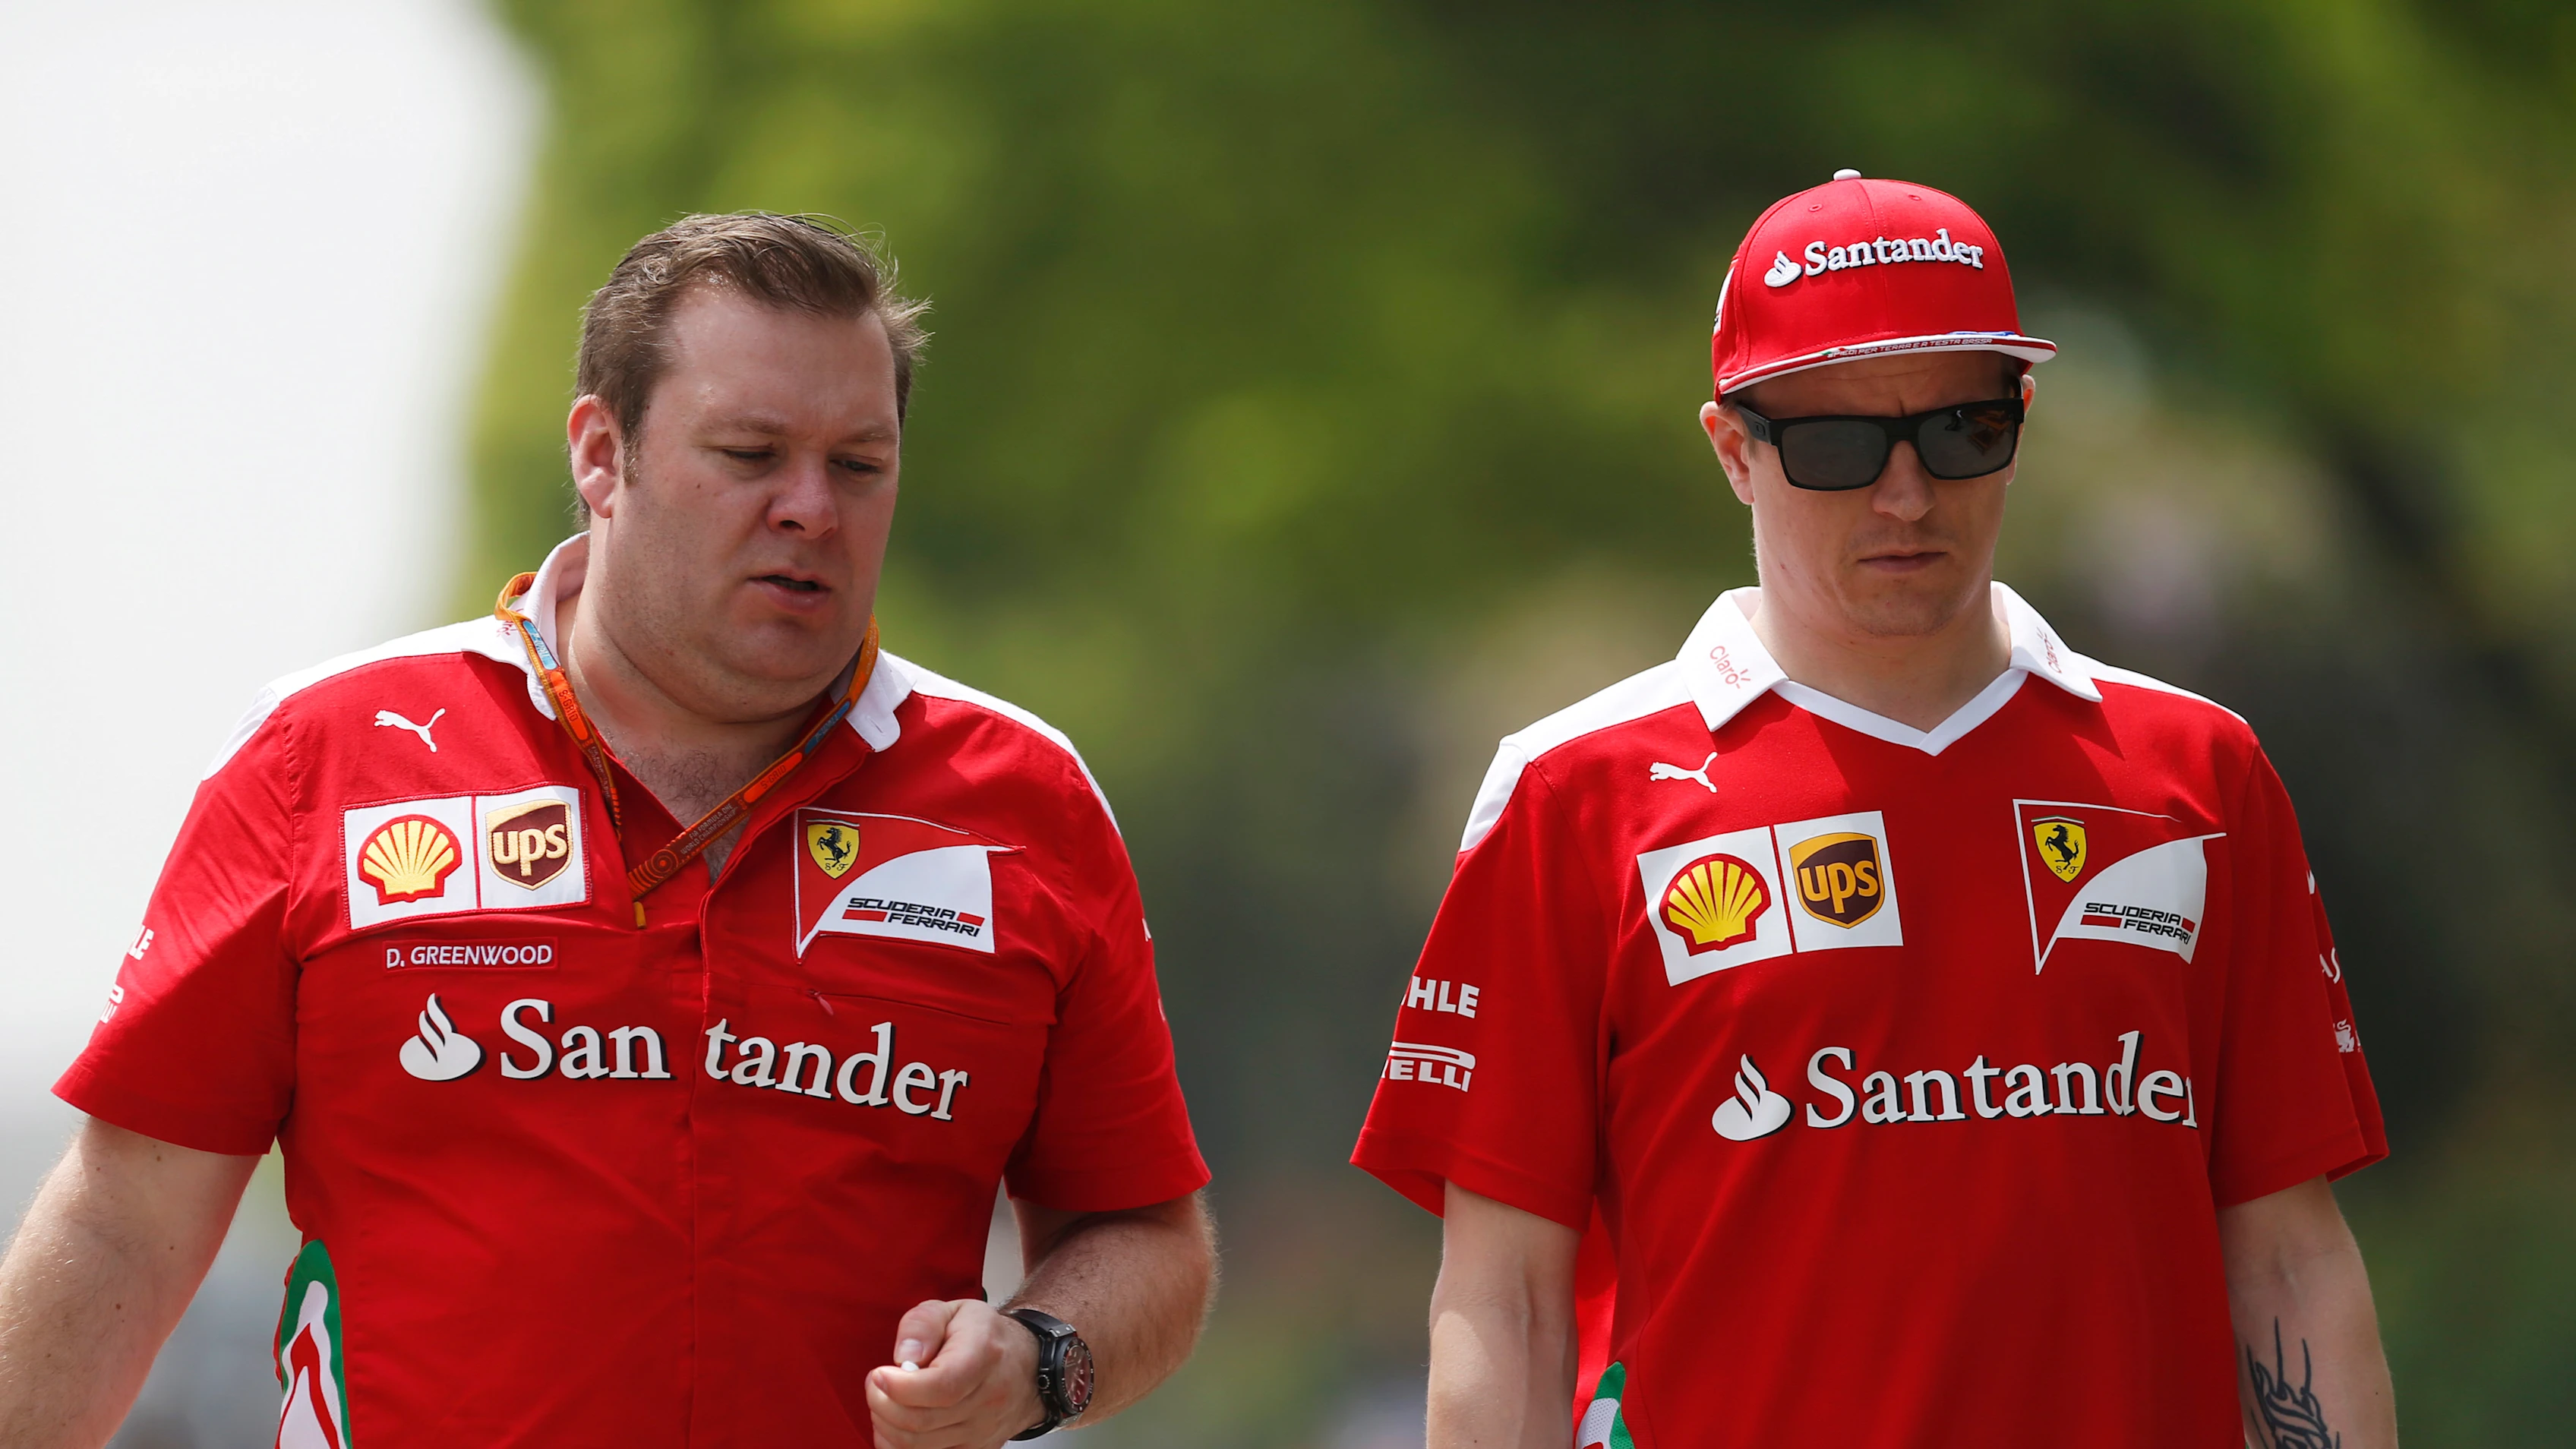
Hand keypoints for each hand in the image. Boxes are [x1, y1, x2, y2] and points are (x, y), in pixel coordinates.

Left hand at [866, 1299, 1044, 1448]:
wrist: (1026, 1365)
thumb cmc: (986, 1337)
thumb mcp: (953, 1310)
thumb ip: (923, 1324)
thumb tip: (904, 1357)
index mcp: (984, 1355)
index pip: (941, 1387)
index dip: (901, 1387)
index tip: (879, 1375)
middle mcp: (988, 1398)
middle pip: (923, 1421)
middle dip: (883, 1405)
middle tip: (876, 1384)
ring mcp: (982, 1430)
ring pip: (920, 1445)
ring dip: (888, 1425)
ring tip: (886, 1400)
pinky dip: (900, 1445)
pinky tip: (897, 1423)